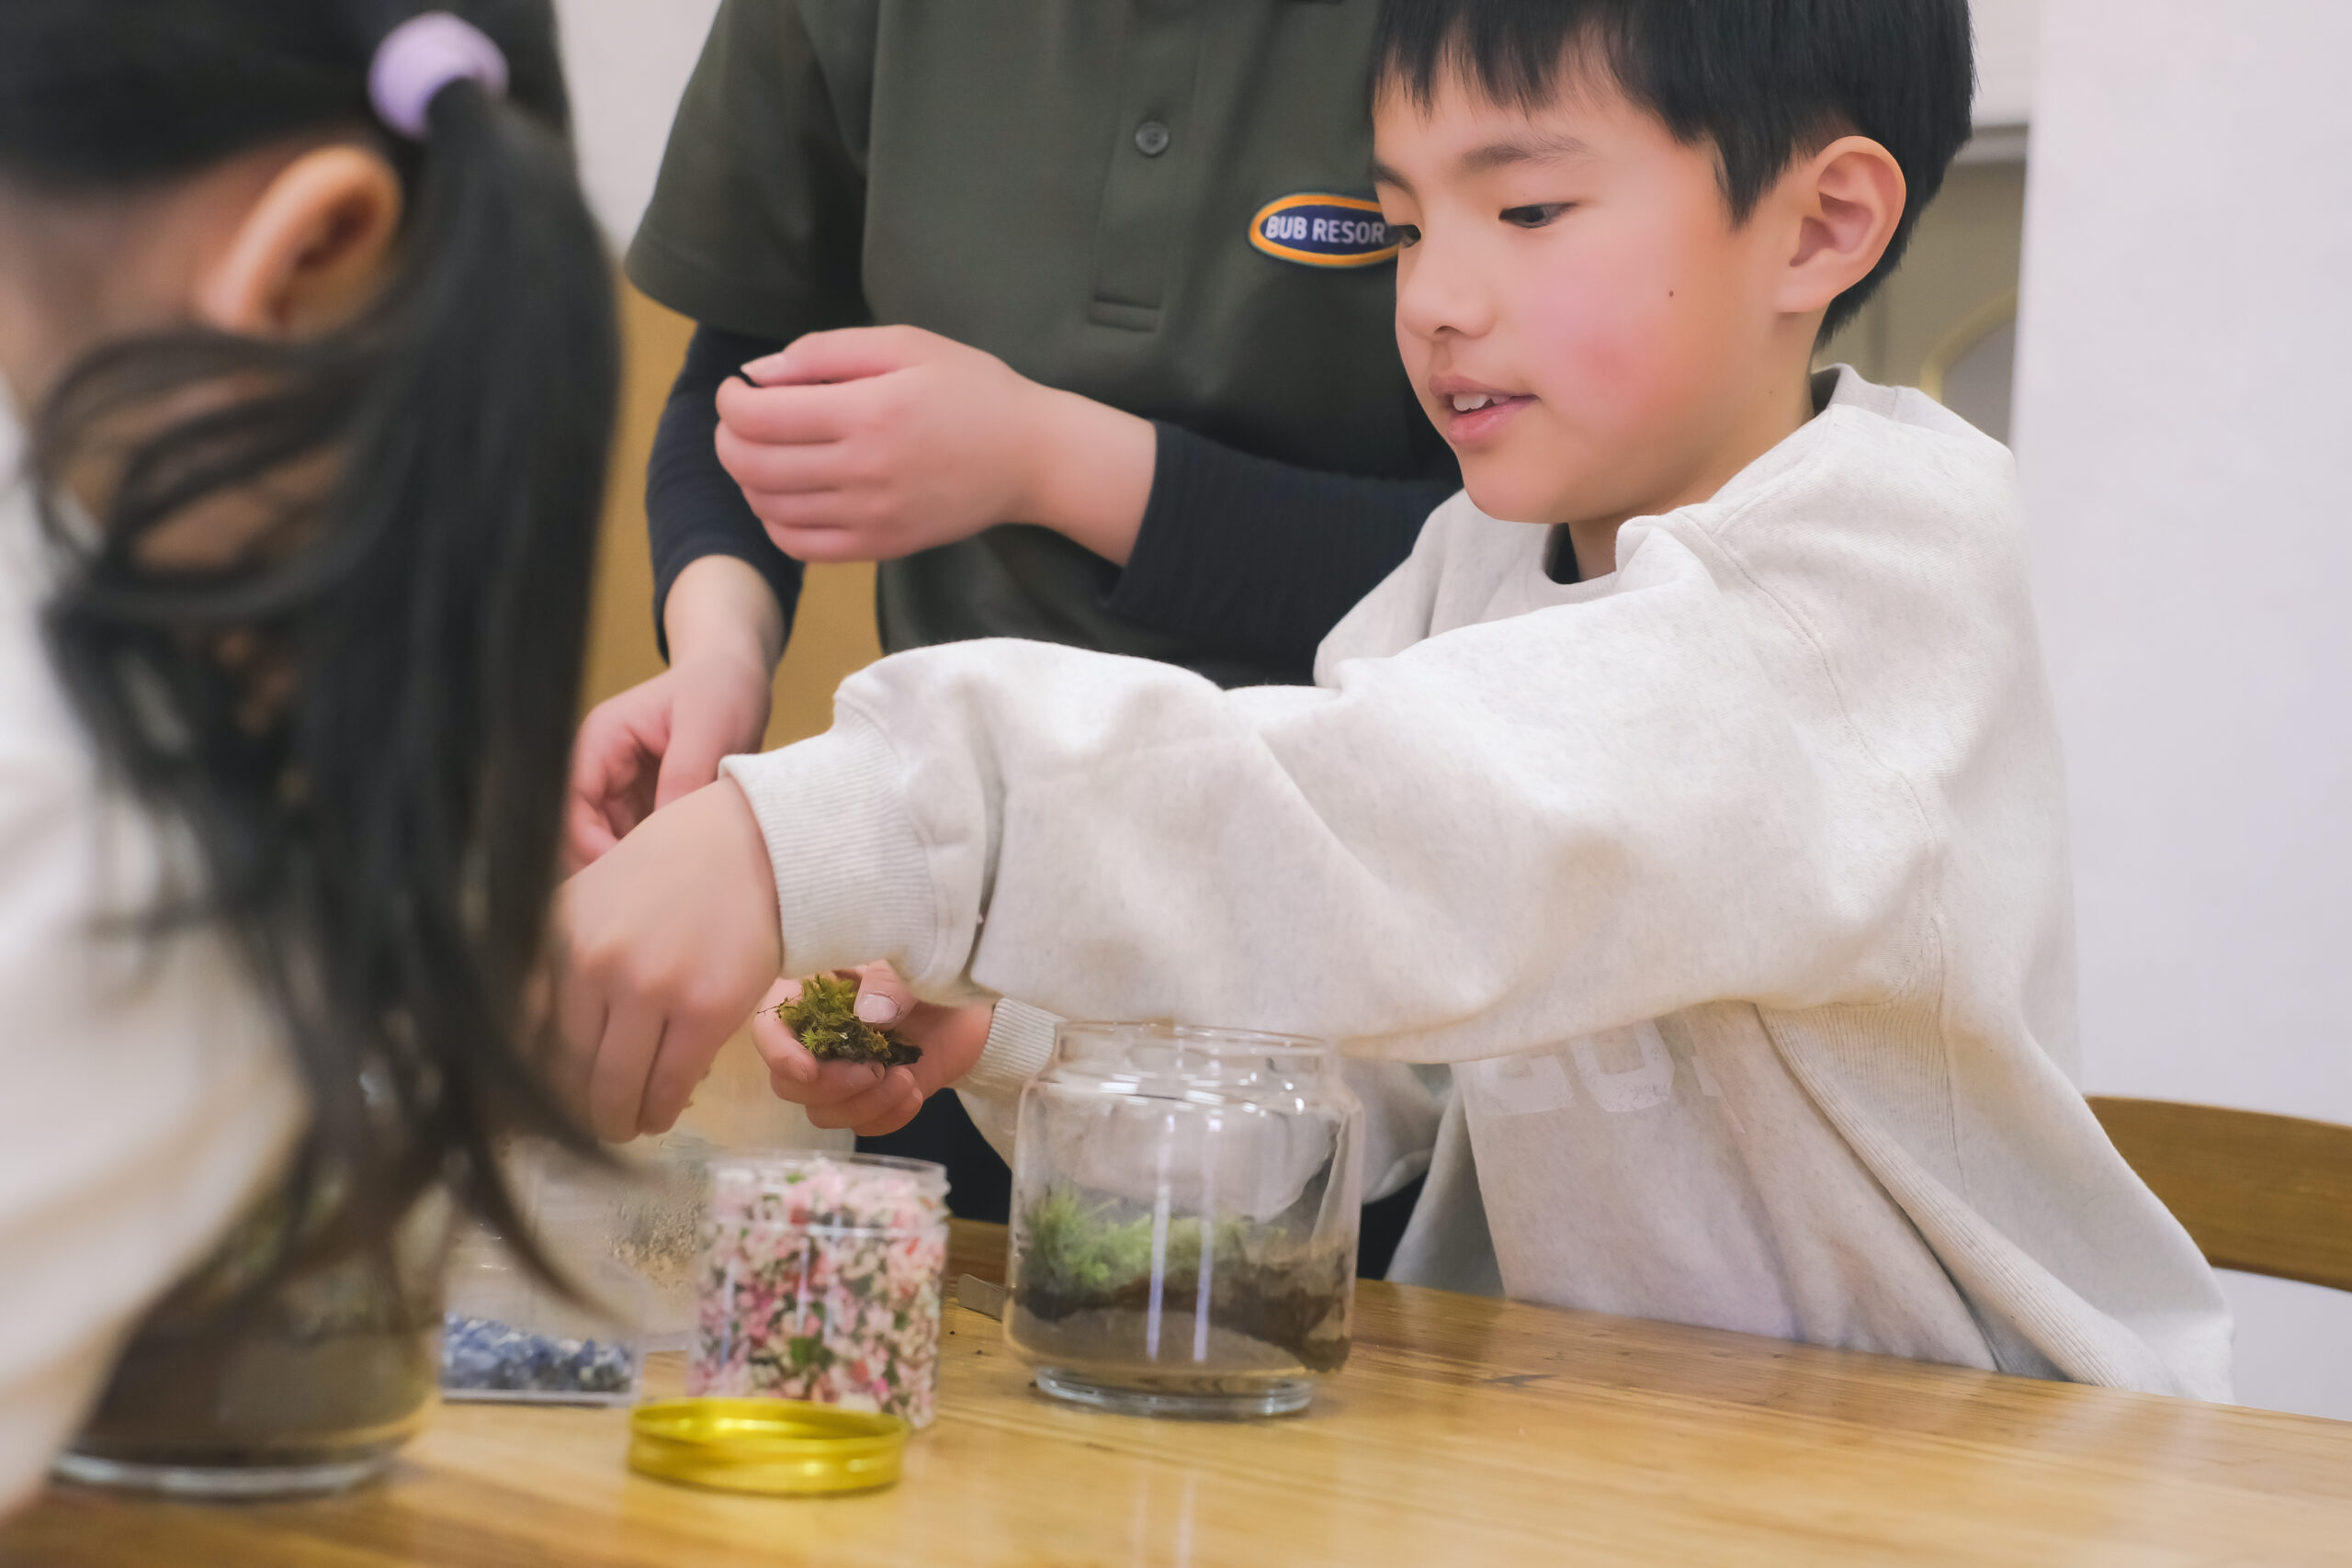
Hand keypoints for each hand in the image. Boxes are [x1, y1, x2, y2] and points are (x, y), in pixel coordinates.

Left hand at [553, 778, 781, 1140]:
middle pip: (568, 1067)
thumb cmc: (670, 872)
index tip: (554, 1097)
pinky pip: (670, 1083)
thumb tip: (545, 1046)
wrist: (749, 845)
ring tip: (627, 1125)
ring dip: (620, 1120)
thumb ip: (564, 962)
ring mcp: (650, 988)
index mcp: (558, 936)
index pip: (528, 1033)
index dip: (538, 1079)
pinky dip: (661, 1110)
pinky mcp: (704, 1011)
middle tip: (593, 1121)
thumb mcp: (593, 902)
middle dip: (578, 1108)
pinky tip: (660, 1114)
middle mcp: (593, 963)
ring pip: (617, 1085)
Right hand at [564, 556, 782, 868]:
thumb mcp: (707, 726)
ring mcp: (625, 790)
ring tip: (667, 896)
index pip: (572, 805)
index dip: (591, 844)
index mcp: (600, 743)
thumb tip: (668, 833)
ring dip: (635, 867)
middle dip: (611, 866)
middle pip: (584, 833)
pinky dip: (658, 860)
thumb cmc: (720, 687)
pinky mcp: (650, 806)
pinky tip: (681, 880)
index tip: (630, 875)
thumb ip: (684, 774)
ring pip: (612, 844)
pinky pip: (642, 842)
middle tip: (647, 901)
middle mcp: (603, 769)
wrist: (740, 675)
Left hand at [714, 324, 1154, 565]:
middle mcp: (865, 471)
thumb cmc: (972, 389)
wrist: (1032, 457)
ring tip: (768, 452)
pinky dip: (776, 520)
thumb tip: (758, 373)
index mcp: (868, 412)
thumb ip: (825, 352)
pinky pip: (800, 545)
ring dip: (749, 477)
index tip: (740, 388)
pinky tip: (789, 493)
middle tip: (743, 419)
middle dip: (729, 438)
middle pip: (751, 465)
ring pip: (769, 507)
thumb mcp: (906, 344)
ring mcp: (872, 517)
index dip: (731, 400)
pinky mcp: (882, 546)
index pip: (758, 417)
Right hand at [749, 961, 994, 1136]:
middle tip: (874, 1071)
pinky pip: (862, 1125)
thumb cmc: (928, 968)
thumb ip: (887, 983)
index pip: (768, 1027)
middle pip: (788, 1083)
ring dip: (862, 1105)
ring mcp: (841, 1074)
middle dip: (829, 1087)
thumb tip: (869, 1015)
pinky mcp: (871, 1099)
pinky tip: (914, 1094)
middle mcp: (816, 1039)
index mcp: (810, 994)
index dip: (777, 1053)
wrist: (969, 1003)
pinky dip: (887, 1118)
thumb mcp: (908, 962)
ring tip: (905, 1080)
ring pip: (822, 1112)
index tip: (809, 1068)